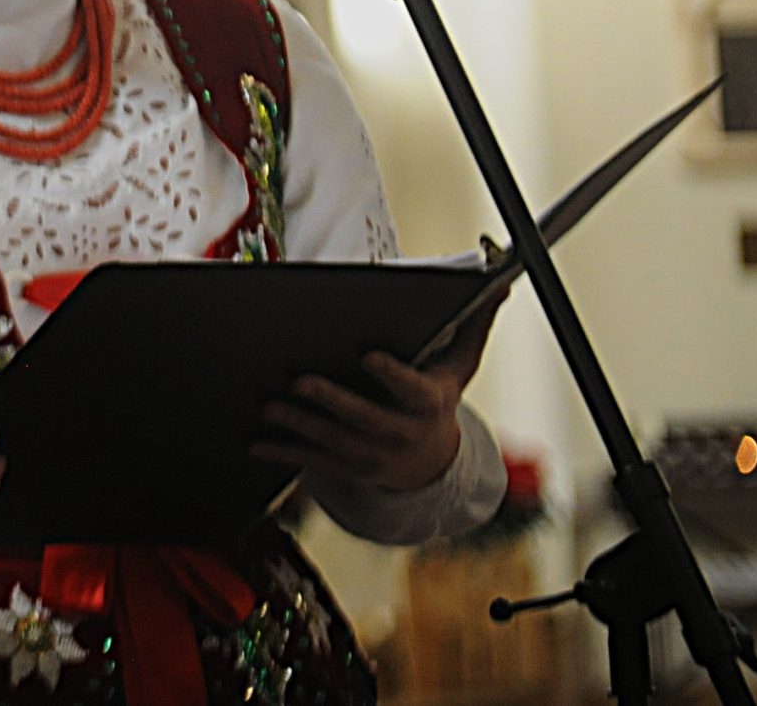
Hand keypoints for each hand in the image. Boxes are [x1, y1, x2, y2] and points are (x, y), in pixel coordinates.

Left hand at [253, 304, 498, 492]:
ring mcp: (373, 456)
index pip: (411, 390)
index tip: (370, 356)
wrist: (431, 463)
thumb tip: (500, 286)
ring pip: (334, 442)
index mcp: (426, 404)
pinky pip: (314, 463)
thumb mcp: (458, 367)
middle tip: (301, 380)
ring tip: (270, 407)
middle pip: (365, 419)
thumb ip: (473, 327)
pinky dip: (283, 454)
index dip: (392, 376)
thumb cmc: (436, 398)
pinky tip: (255, 444)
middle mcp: (400, 434)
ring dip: (301, 425)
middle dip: (333, 401)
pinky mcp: (348, 469)